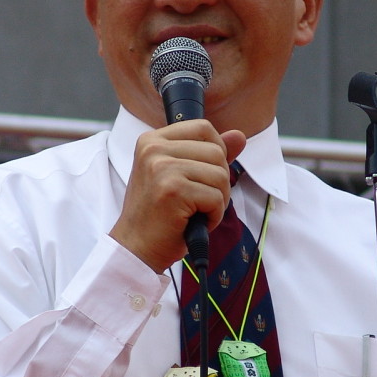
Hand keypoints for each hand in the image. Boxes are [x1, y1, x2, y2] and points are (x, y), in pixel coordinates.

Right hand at [111, 120, 246, 272]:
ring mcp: (162, 167)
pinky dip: (213, 215)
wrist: (136, 248)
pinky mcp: (173, 189)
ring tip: (195, 212)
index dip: (216, 152)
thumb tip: (240, 135)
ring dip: (218, 200)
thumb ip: (208, 153)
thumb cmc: (159, 214)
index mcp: (152, 140)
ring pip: (220, 175)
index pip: (203, 128)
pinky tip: (194, 222)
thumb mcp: (181, 175)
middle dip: (219, 181)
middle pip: (216, 152)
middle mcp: (154, 148)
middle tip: (198, 201)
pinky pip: (216, 197)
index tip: (202, 176)